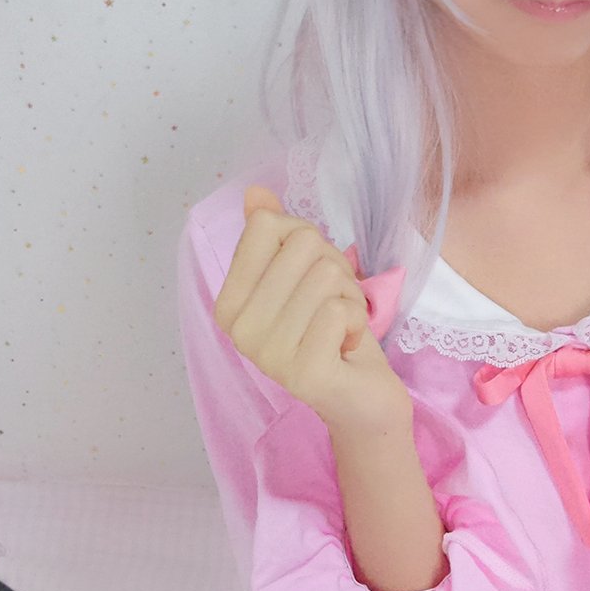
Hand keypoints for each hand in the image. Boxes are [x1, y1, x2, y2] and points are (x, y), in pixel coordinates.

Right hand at [214, 186, 410, 434]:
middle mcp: (239, 330)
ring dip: (349, 297)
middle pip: (303, 245)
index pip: (266, 225)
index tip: (312, 277)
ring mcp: (268, 354)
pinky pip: (341, 309)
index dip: (306, 239)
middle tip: (333, 307)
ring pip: (326, 275)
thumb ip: (276, 236)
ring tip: (340, 327)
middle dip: (335, 269)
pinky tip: (346, 346)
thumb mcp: (304, 276)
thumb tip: (254, 193)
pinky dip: (357, 321)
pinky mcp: (303, 372)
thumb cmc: (331, 332)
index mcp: (229, 302)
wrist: (360, 397)